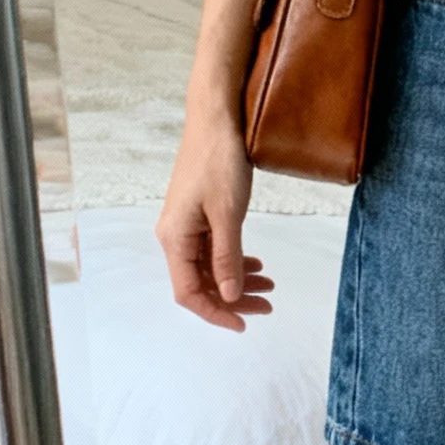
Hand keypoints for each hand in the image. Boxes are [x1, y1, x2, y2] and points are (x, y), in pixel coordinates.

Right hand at [156, 111, 271, 333]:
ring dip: (237, 280)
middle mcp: (175, 236)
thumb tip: (230, 295)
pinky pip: (213, 250)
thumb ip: (227, 257)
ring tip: (269, 285)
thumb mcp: (228, 214)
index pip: (189, 293)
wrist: (216, 120)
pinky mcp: (198, 216)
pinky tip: (256, 264)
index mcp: (174, 239)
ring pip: (209, 268)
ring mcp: (186, 226)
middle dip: (234, 298)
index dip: (216, 313)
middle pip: (201, 284)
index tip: (245, 323)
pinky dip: (235, 260)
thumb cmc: (219, 161)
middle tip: (268, 304)